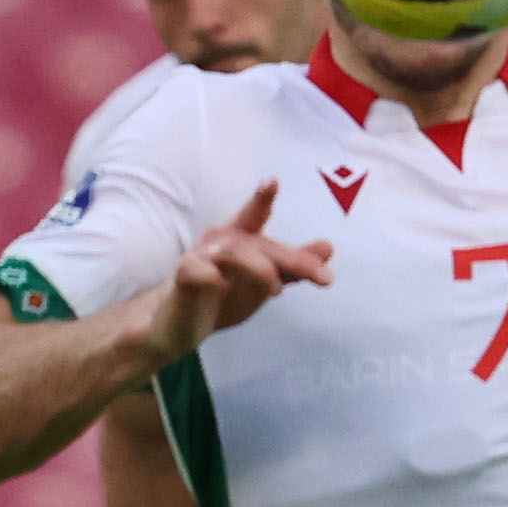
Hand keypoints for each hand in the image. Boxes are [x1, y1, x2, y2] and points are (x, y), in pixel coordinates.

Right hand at [142, 182, 334, 364]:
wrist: (179, 325)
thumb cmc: (223, 296)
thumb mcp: (265, 282)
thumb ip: (294, 267)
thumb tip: (328, 247)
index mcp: (240, 239)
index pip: (253, 215)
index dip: (262, 199)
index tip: (273, 181)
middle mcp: (219, 242)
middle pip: (258, 243)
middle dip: (291, 259)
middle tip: (322, 275)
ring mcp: (200, 258)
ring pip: (233, 253)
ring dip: (259, 268)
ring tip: (276, 290)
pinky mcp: (183, 278)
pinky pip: (195, 271)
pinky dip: (209, 275)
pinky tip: (220, 282)